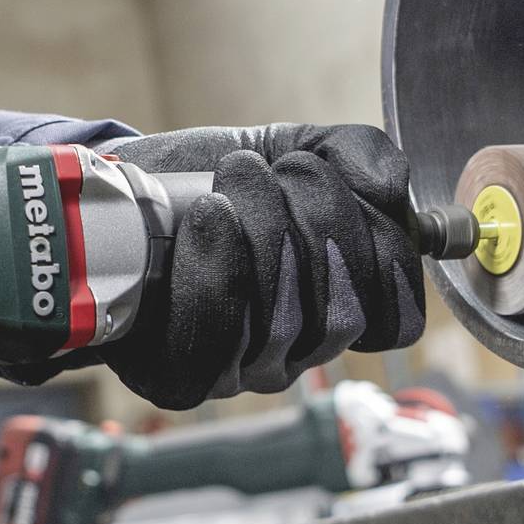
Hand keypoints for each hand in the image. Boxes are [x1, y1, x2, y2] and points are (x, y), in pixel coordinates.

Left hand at [105, 124, 427, 409]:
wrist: (128, 187)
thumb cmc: (219, 179)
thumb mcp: (298, 147)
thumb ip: (359, 154)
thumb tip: (393, 187)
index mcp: (339, 311)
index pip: (396, 321)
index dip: (381, 254)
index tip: (343, 186)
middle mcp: (297, 354)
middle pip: (342, 318)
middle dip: (318, 221)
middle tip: (277, 169)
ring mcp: (240, 372)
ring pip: (281, 326)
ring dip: (263, 231)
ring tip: (234, 178)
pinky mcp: (180, 376)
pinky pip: (214, 345)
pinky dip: (217, 270)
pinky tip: (209, 217)